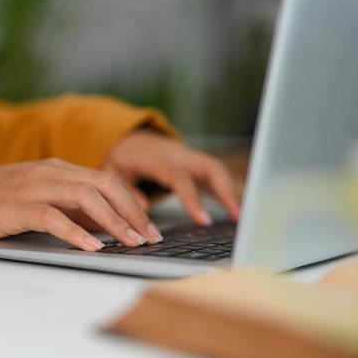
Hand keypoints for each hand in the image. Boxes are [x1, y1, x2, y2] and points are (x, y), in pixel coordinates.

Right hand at [0, 158, 163, 250]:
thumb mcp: (39, 199)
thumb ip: (69, 208)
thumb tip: (104, 226)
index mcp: (58, 169)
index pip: (107, 181)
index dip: (133, 204)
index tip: (150, 227)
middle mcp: (50, 172)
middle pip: (104, 184)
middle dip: (133, 211)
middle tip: (150, 236)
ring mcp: (32, 186)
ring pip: (84, 197)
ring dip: (113, 221)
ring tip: (131, 242)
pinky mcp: (14, 206)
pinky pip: (52, 216)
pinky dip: (75, 232)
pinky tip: (92, 246)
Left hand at [103, 130, 240, 224]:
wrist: (131, 136)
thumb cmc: (123, 157)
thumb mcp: (114, 171)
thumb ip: (126, 190)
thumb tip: (143, 210)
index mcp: (159, 158)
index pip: (180, 178)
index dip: (193, 199)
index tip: (203, 220)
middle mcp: (180, 155)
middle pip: (210, 168)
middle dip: (227, 191)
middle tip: (237, 217)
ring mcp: (191, 157)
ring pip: (219, 170)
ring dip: (234, 191)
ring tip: (243, 217)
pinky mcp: (197, 164)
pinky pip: (218, 174)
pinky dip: (230, 189)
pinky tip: (239, 209)